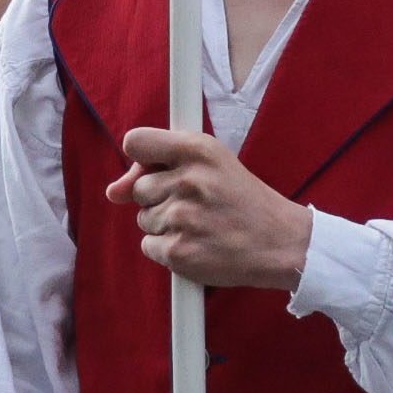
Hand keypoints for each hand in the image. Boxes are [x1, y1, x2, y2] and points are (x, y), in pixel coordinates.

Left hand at [108, 130, 313, 293]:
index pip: (136, 142)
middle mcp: (188, 180)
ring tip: (202, 225)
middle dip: (159, 198)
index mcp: (198, 149)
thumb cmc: (244, 201)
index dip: (140, 159)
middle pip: (139, 188)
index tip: (153, 169)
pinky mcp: (177, 250)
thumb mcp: (215, 165)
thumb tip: (113, 192)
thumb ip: (161, 166)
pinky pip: (149, 246)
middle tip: (196, 205)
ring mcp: (181, 217)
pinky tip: (197, 244)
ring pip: (144, 219)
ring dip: (166, 225)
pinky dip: (168, 249)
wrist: (279, 243)